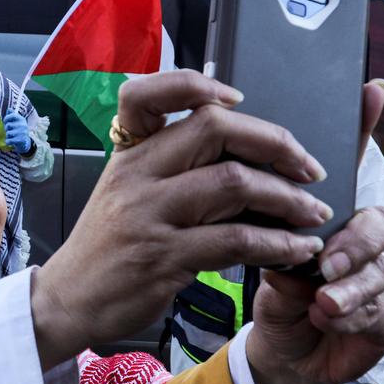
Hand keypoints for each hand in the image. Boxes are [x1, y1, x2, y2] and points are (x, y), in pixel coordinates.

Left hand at [3, 111, 32, 154]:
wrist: (25, 143)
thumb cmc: (18, 131)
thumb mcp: (16, 122)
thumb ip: (12, 115)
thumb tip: (9, 109)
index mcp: (22, 119)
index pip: (12, 115)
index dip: (6, 118)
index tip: (5, 122)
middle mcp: (23, 125)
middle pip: (8, 125)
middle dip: (7, 129)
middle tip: (11, 131)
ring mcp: (22, 133)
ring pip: (8, 133)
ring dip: (8, 136)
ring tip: (12, 136)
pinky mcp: (20, 140)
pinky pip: (8, 140)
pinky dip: (8, 142)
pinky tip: (12, 141)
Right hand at [32, 70, 330, 369]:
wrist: (69, 300)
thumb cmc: (106, 247)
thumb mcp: (124, 193)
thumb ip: (168, 168)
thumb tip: (240, 151)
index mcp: (128, 154)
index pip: (146, 94)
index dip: (193, 83)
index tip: (236, 98)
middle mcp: (135, 175)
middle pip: (212, 129)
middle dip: (275, 143)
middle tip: (308, 167)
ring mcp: (147, 214)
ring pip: (233, 182)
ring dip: (288, 198)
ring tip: (313, 213)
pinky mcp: (163, 256)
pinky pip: (235, 239)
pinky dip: (277, 243)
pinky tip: (296, 249)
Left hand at [246, 206, 383, 383]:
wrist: (283, 357)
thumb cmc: (282, 312)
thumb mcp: (273, 289)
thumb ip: (286, 272)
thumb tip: (289, 255)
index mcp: (339, 239)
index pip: (363, 214)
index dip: (352, 225)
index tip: (323, 246)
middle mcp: (364, 260)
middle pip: (382, 234)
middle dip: (356, 248)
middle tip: (328, 269)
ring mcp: (378, 290)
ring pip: (379, 278)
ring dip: (348, 291)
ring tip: (321, 303)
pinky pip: (377, 315)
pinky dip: (348, 319)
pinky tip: (324, 320)